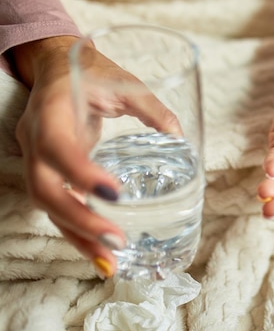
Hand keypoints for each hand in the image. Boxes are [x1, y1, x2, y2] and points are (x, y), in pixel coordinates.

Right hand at [13, 36, 179, 276]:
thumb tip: (179, 136)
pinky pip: (57, 207)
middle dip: (80, 220)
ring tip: (110, 264)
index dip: (80, 173)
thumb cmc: (92, 72)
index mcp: (51, 110)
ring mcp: (36, 158)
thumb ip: (151, 107)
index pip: (57, 147)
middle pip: (44, 190)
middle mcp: (36, 139)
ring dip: (78, 237)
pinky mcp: (47, 172)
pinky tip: (101, 253)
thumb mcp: (123, 81)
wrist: (56, 65)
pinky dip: (77, 232)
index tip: (114, 193)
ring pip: (48, 206)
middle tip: (117, 241)